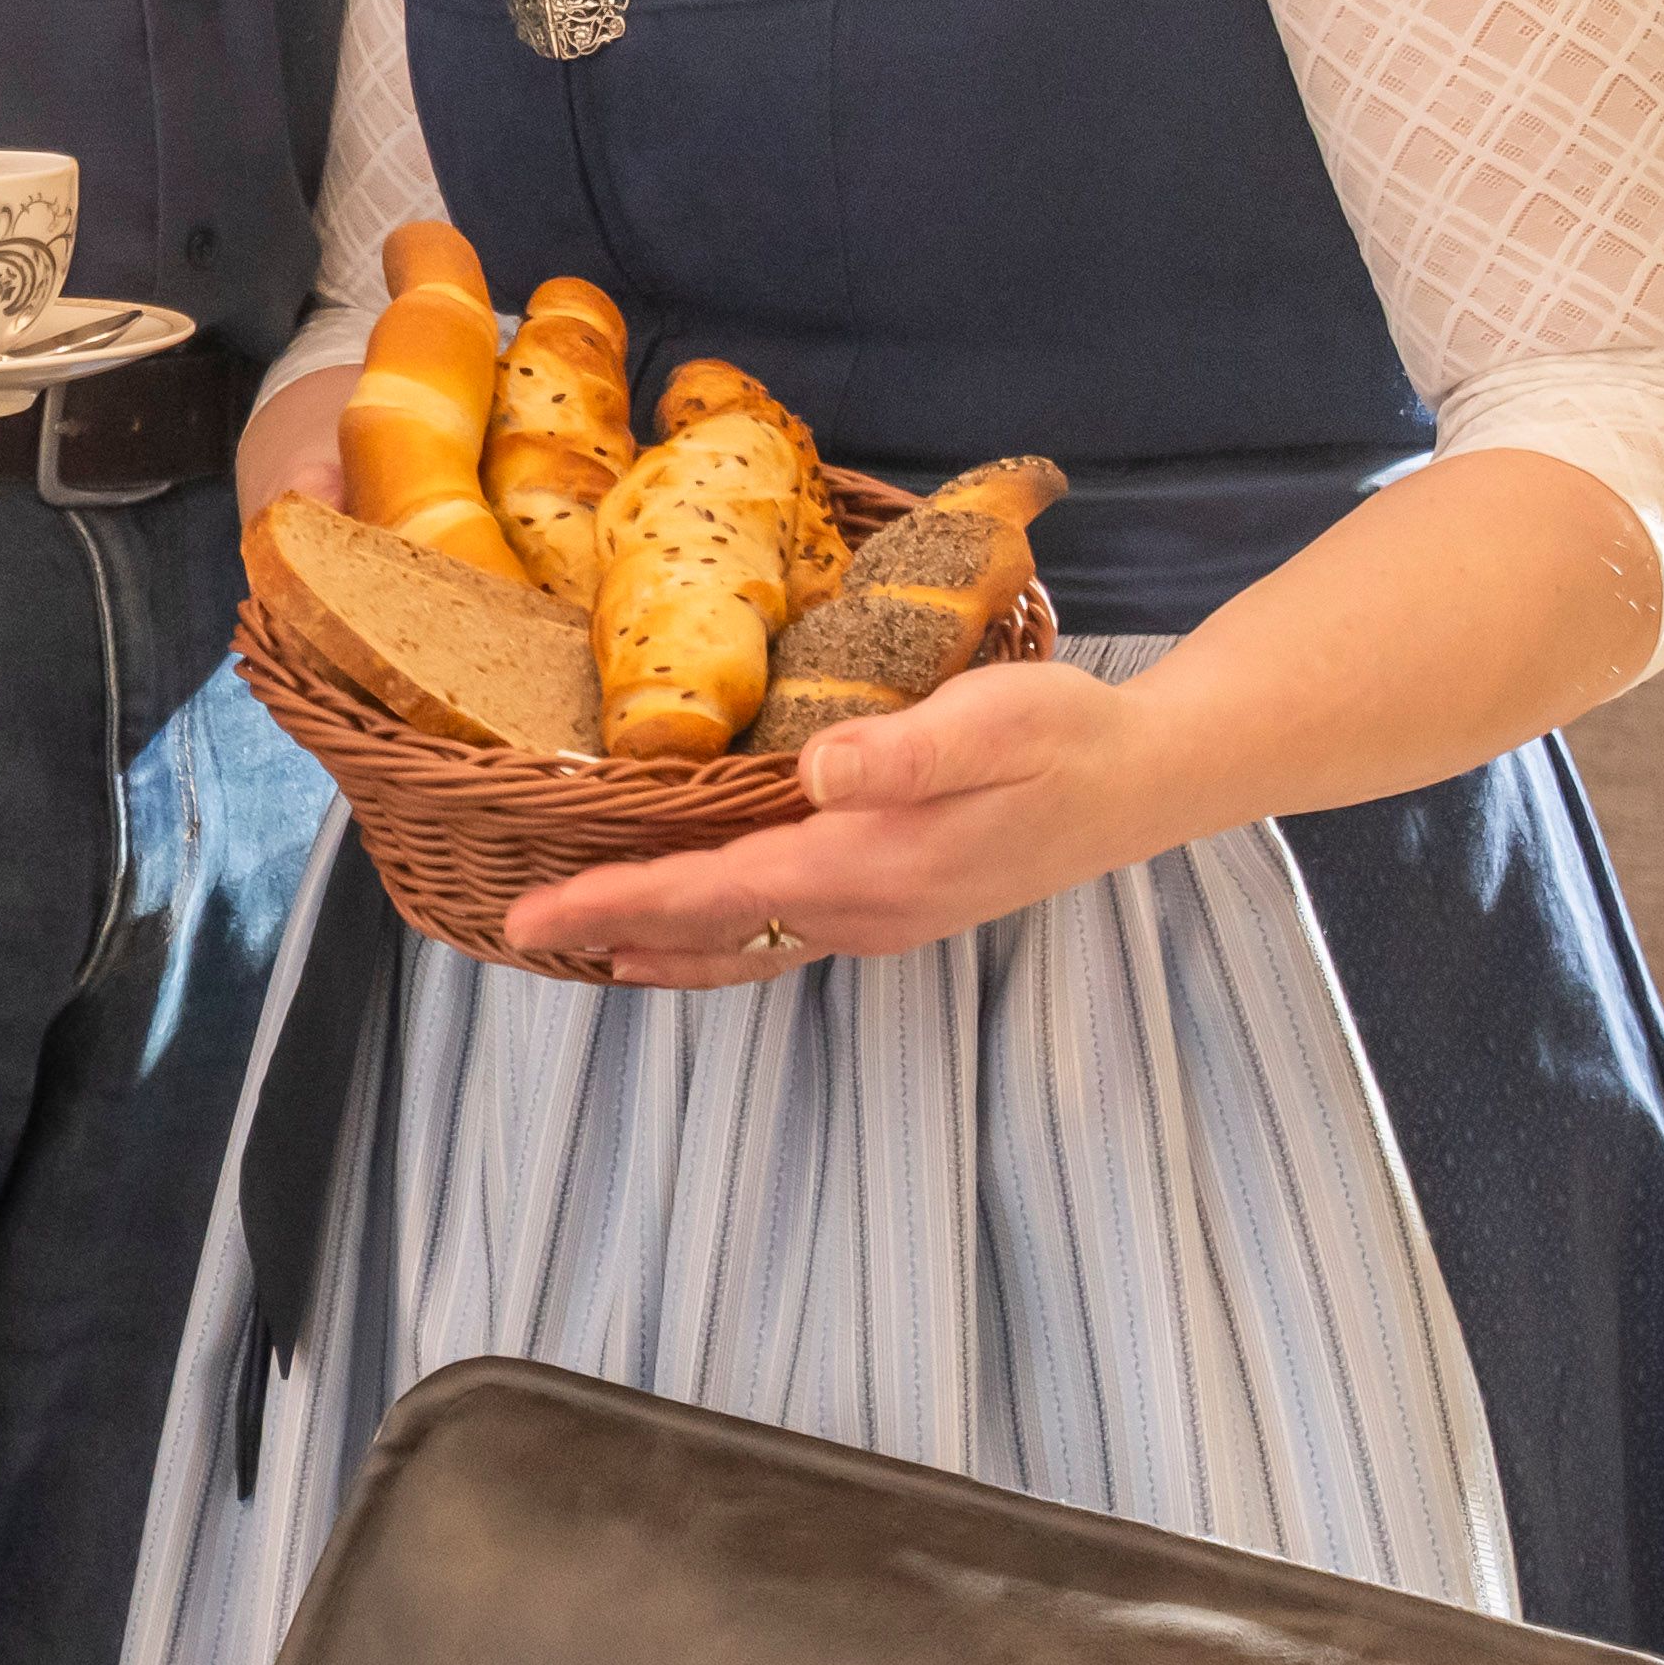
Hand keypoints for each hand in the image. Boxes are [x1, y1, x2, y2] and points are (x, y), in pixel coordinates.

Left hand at [488, 658, 1166, 992]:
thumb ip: (907, 749)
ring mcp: (881, 917)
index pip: (715, 892)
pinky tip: (683, 924)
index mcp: (872, 865)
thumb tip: (819, 771)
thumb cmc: (1068, 736)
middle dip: (611, 931)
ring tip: (576, 941)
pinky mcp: (894, 905)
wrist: (1145, 781)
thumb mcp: (998, 719)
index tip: (532, 917)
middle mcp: (866, 910)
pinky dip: (712, 934)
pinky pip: (778, 934)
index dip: (617, 901)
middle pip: (712, 932)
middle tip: (517, 930)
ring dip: (657, 944)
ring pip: (742, 945)